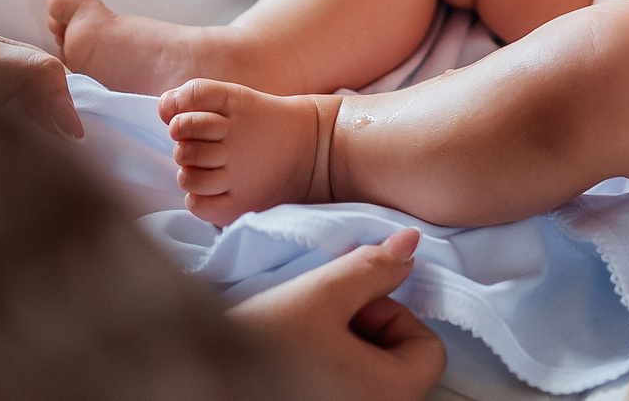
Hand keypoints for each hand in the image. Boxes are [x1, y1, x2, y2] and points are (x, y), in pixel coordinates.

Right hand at [230, 229, 446, 400]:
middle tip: (321, 319)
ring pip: (369, 379)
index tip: (347, 307)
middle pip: (398, 364)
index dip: (391, 315)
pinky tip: (292, 361)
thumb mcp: (321, 293)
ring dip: (345, 350)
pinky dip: (328, 372)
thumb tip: (411, 243)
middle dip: (366, 331)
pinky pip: (344, 391)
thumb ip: (372, 268)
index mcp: (392, 395)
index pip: (428, 348)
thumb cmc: (264, 341)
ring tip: (302, 338)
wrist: (200, 379)